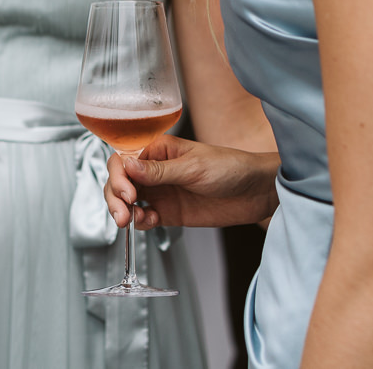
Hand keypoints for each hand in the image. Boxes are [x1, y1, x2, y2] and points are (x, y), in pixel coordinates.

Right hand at [103, 135, 279, 229]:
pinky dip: (140, 222)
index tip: (128, 193)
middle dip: (115, 197)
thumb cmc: (231, 167)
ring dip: (123, 211)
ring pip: (128, 201)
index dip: (119, 177)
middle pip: (120, 182)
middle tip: (122, 214)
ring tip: (129, 221)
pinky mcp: (169, 212)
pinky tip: (148, 222)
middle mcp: (155, 171)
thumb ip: (159, 171)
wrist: (257, 192)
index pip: (123, 161)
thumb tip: (128, 166)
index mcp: (158, 150)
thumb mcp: (193, 167)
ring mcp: (161, 192)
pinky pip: (145, 217)